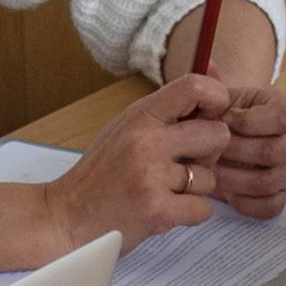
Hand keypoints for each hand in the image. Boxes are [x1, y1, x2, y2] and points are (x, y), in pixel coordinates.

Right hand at [45, 75, 238, 250]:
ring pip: (210, 177)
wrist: (67, 216)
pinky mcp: (157, 210)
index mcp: (140, 115)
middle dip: (210, 152)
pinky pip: (203, 208)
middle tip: (187, 163)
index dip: (217, 100)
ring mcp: (152, 176)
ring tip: (165, 190)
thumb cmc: (101, 172)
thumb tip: (215, 69)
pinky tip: (166, 209)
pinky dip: (190, 213)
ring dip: (194, 189)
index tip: (210, 117)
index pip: (196, 87)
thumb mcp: (129, 127)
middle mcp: (147, 141)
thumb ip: (170, 106)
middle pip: (218, 134)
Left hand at [200, 75, 285, 219]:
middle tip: (209, 151)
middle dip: (237, 153)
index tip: (222, 121)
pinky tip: (225, 193)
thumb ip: (210, 81)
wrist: (219, 138)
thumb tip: (209, 65)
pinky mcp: (280, 195)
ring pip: (271, 181)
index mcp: (282, 109)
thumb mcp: (213, 97)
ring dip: (235, 179)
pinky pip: (270, 206)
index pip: (283, 117)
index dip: (250, 122)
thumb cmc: (217, 116)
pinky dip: (245, 202)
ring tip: (211, 173)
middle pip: (276, 152)